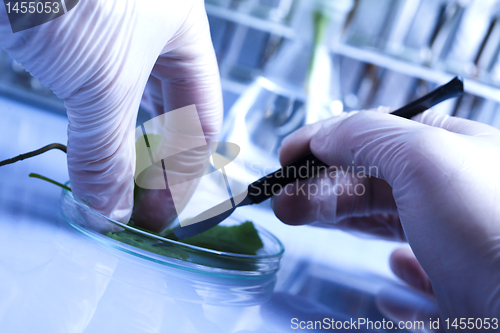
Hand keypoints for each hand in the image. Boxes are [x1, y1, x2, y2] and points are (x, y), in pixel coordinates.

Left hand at [0, 0, 222, 230]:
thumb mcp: (102, 80)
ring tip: (111, 188)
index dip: (187, 170)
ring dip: (118, 150)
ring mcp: (107, 36)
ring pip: (124, 105)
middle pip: (169, 113)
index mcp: (184, 36)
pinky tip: (82, 150)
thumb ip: (108, 153)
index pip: (202, 118)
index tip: (164, 214)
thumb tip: (107, 214)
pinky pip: (86, 94)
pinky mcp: (65, 36)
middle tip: (139, 208)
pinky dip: (84, 129)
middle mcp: (151, 36)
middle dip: (156, 164)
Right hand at [272, 108, 499, 317]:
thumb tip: (323, 136)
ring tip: (296, 218)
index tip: (287, 154)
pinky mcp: (460, 292)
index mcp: (454, 151)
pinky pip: (422, 274)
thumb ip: (368, 136)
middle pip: (371, 180)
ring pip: (385, 221)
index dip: (327, 141)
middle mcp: (455, 194)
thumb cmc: (493, 229)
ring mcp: (457, 244)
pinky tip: (393, 273)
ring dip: (338, 217)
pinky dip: (398, 270)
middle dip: (320, 184)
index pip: (378, 135)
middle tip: (280, 197)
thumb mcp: (425, 158)